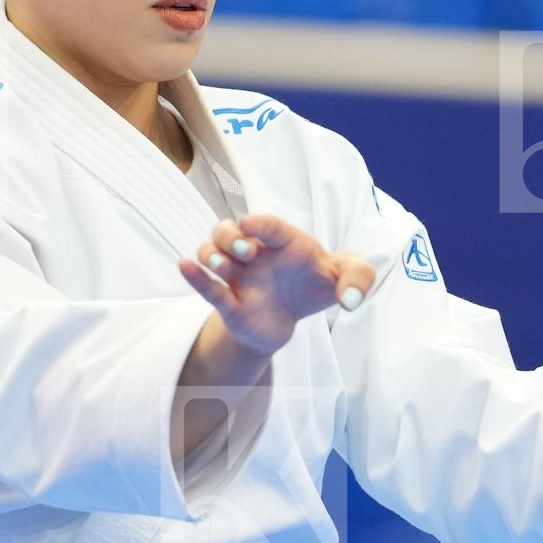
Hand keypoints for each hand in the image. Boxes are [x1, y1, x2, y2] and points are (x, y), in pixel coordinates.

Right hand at [177, 214, 375, 355]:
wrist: (290, 319)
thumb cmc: (315, 285)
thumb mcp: (346, 278)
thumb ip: (358, 279)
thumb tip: (351, 300)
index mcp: (283, 241)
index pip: (269, 225)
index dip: (260, 223)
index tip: (252, 226)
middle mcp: (254, 253)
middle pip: (228, 231)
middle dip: (230, 236)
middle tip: (246, 251)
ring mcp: (237, 276)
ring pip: (211, 253)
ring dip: (210, 254)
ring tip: (219, 264)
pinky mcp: (228, 302)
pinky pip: (208, 288)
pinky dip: (195, 277)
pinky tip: (184, 267)